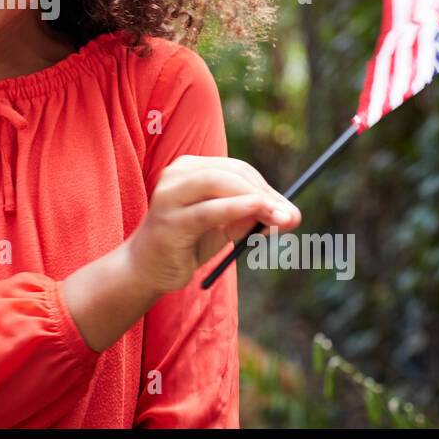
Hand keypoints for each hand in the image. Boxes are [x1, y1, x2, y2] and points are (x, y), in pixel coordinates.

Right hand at [126, 155, 301, 294]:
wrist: (146, 269)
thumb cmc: (186, 244)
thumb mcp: (223, 227)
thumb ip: (251, 217)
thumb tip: (290, 215)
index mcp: (189, 169)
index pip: (237, 169)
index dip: (267, 188)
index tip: (289, 211)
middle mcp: (176, 174)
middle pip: (231, 172)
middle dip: (266, 193)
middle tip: (291, 217)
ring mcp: (170, 195)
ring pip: (219, 183)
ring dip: (256, 198)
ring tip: (280, 217)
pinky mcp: (170, 220)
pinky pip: (208, 211)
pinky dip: (235, 208)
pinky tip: (256, 210)